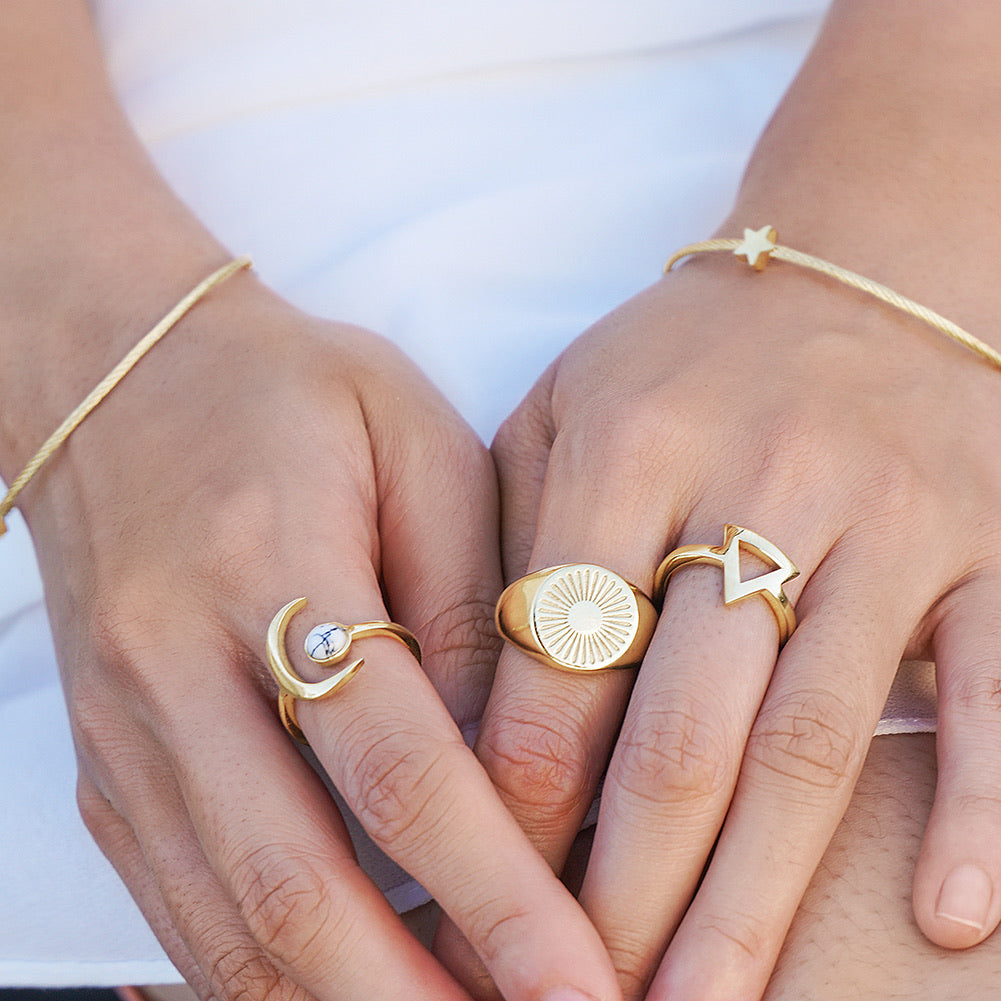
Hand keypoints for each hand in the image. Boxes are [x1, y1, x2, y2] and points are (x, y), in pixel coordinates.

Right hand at [16, 270, 623, 1000]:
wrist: (124, 380)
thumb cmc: (288, 394)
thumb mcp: (414, 444)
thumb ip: (467, 598)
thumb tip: (511, 757)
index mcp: (268, 566)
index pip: (393, 767)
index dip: (493, 890)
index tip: (579, 977)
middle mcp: (172, 668)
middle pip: (295, 882)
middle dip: (416, 995)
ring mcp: (124, 732)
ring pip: (227, 921)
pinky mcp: (109, 767)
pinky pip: (184, 905)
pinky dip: (266, 976)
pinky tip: (348, 995)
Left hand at [435, 252, 1000, 1000]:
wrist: (855, 265)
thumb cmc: (681, 358)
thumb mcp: (566, 409)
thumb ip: (516, 541)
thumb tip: (479, 720)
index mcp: (633, 442)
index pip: (562, 657)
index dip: (520, 790)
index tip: (489, 885)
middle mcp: (763, 478)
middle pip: (684, 725)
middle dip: (630, 883)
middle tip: (585, 1000)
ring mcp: (891, 516)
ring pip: (812, 738)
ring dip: (758, 893)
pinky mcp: (988, 543)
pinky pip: (991, 688)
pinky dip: (978, 807)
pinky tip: (942, 922)